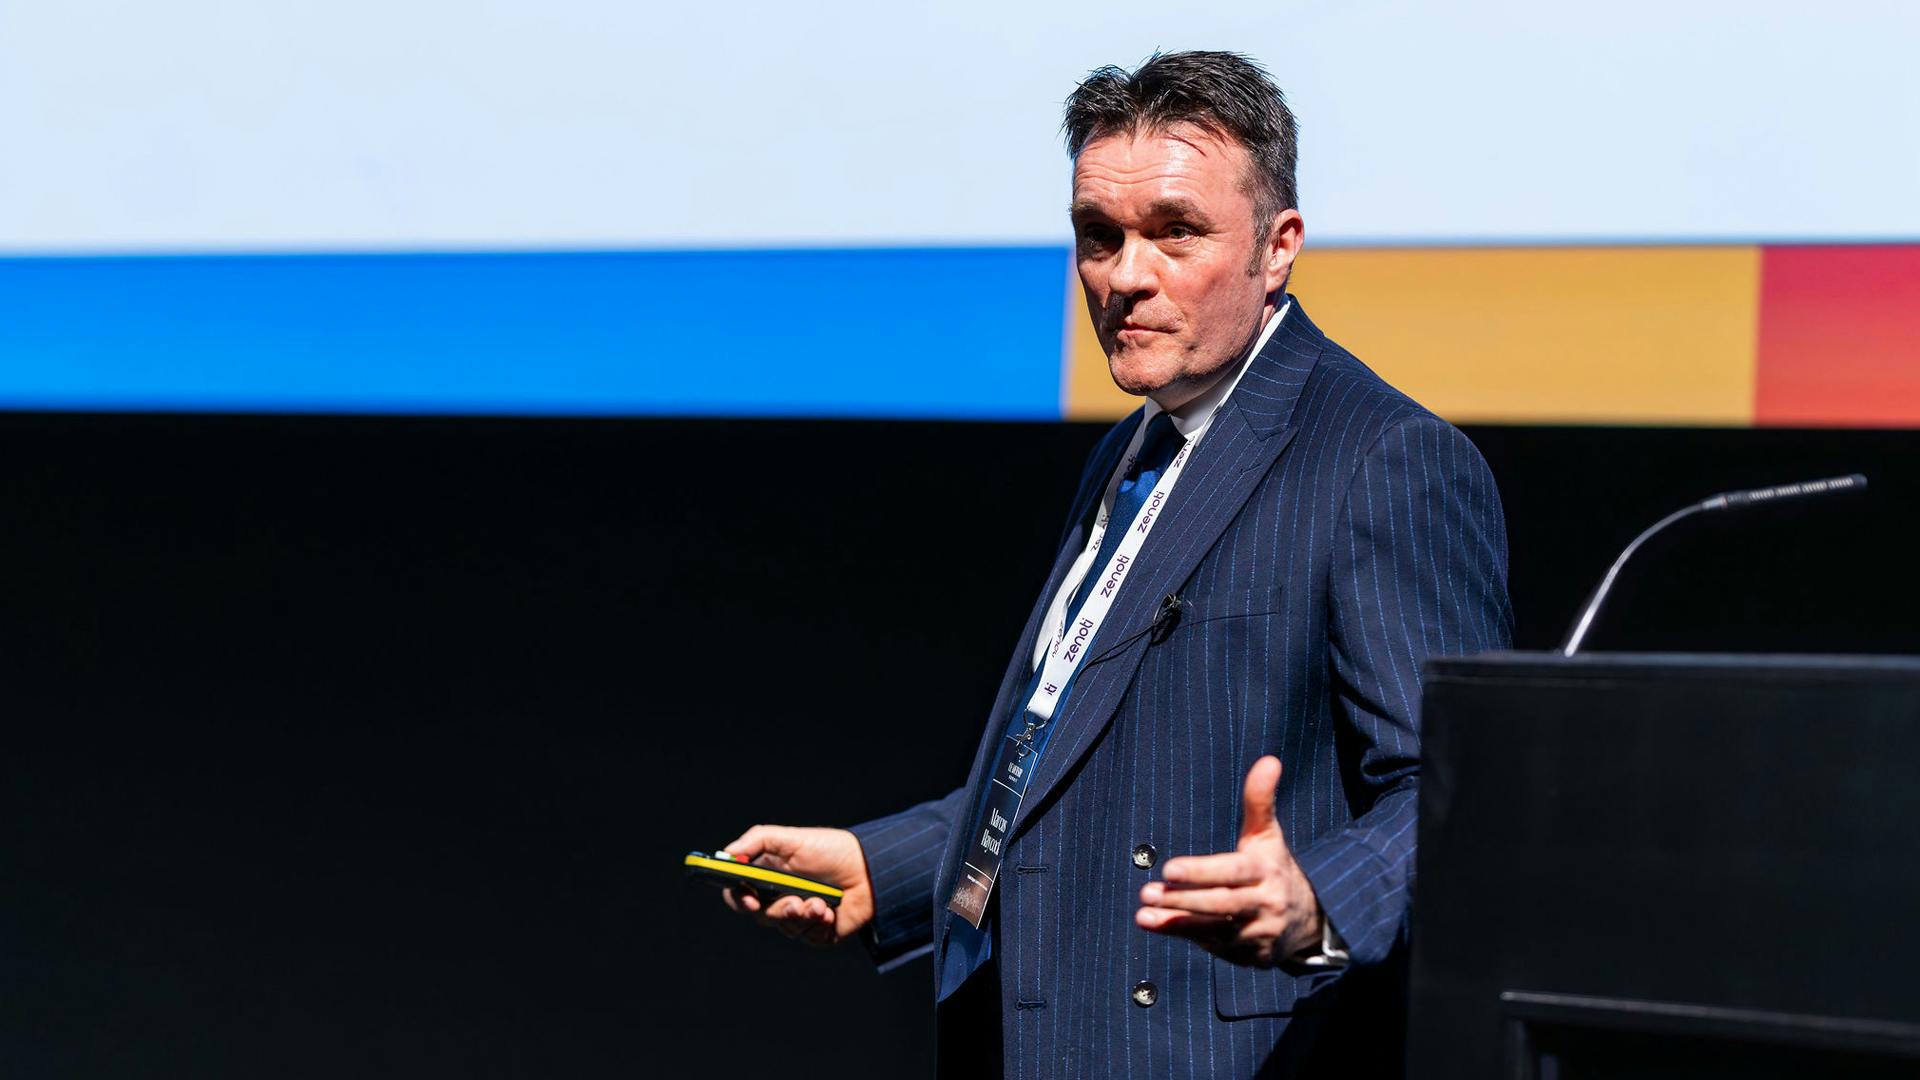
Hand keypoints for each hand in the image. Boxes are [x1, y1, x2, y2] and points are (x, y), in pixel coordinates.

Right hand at [719, 825, 875, 946]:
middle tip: (798, 901)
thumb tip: (728, 854)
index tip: (750, 901)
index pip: (739, 894)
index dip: (739, 899)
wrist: (869, 868)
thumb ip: (757, 840)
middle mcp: (780, 898)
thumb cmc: (830, 850)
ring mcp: (798, 917)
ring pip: (786, 928)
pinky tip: (831, 912)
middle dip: (780, 910)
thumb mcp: (791, 838)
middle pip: (762, 916)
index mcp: (768, 877)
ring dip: (803, 915)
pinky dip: (818, 925)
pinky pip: (808, 937)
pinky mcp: (817, 932)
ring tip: (822, 903)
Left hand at [1135, 755, 1325, 966]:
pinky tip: (1160, 926)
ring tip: (1143, 916)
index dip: (1201, 872)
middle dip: (1182, 900)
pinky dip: (1189, 938)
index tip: (1168, 868)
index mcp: (1267, 871)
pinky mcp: (1253, 957)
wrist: (1307, 918)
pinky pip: (1216, 949)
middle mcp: (1266, 904)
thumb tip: (1269, 760)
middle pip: (1222, 904)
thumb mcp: (1267, 835)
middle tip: (1146, 893)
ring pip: (1216, 930)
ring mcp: (1260, 934)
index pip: (1233, 871)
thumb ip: (1259, 800)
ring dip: (1178, 924)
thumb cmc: (1273, 867)